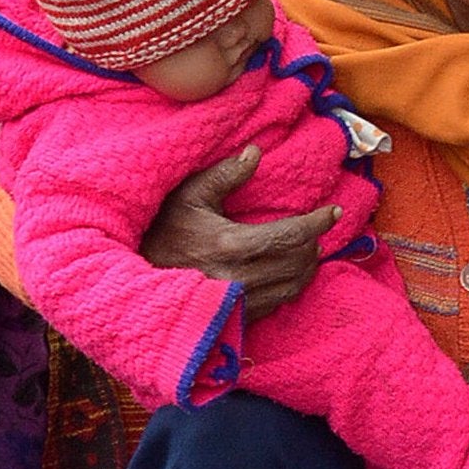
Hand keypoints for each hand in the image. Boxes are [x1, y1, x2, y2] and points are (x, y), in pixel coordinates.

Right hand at [141, 147, 338, 319]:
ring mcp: (240, 301)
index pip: (291, 235)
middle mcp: (239, 277)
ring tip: (308, 249)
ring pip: (294, 284)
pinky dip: (291, 285)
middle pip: (298, 261)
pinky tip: (289, 271)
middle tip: (317, 229)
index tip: (334, 212)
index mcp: (230, 245)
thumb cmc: (161, 231)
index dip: (318, 223)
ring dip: (307, 265)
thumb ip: (224, 175)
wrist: (134, 279)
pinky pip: (279, 302)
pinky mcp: (238, 317)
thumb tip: (255, 152)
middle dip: (313, 242)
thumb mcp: (187, 196)